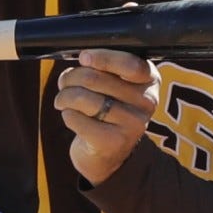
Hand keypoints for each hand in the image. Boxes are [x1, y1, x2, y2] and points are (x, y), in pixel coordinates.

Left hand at [55, 48, 159, 184]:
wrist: (107, 155)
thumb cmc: (108, 110)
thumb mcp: (114, 86)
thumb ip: (104, 68)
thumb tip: (84, 58)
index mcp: (150, 81)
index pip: (131, 64)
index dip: (103, 58)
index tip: (84, 57)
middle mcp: (146, 102)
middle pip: (96, 79)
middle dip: (71, 78)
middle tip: (64, 83)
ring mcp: (132, 124)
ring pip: (83, 97)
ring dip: (64, 96)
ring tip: (62, 100)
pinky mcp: (113, 142)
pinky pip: (76, 118)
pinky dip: (67, 114)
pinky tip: (71, 116)